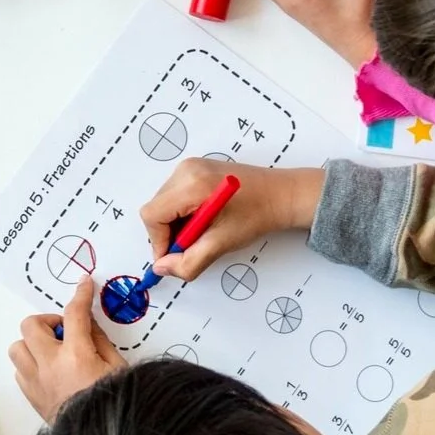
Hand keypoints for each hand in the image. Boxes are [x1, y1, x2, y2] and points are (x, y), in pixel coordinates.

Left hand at [9, 278, 121, 420]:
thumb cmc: (116, 405)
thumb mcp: (118, 367)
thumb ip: (100, 341)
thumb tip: (88, 324)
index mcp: (77, 355)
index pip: (75, 314)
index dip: (80, 295)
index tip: (84, 285)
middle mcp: (51, 366)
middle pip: (31, 325)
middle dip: (48, 321)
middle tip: (65, 330)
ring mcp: (37, 382)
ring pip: (17, 348)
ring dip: (34, 344)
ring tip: (53, 351)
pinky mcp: (32, 397)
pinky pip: (20, 371)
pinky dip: (31, 365)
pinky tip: (50, 370)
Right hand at [137, 161, 323, 281]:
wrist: (281, 195)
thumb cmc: (257, 215)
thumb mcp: (221, 244)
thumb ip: (188, 262)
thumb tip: (162, 268)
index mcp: (191, 184)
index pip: (152, 215)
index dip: (157, 241)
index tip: (173, 257)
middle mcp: (186, 170)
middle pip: (156, 208)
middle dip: (168, 233)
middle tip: (191, 246)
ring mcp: (190, 166)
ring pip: (163, 203)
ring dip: (175, 223)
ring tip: (202, 231)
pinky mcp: (195, 168)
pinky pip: (174, 194)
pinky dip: (182, 212)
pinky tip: (204, 219)